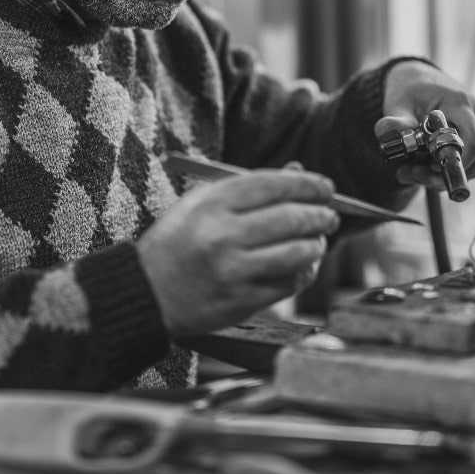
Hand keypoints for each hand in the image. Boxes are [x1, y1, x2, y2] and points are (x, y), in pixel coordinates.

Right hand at [137, 169, 338, 336]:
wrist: (145, 292)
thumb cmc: (177, 242)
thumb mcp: (201, 204)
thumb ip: (249, 188)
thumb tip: (298, 171)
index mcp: (211, 203)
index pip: (274, 185)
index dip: (308, 185)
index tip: (326, 188)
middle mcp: (222, 235)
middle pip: (291, 218)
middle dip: (320, 215)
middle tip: (330, 216)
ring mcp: (232, 270)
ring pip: (296, 253)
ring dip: (316, 245)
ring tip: (318, 241)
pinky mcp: (240, 301)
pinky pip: (287, 284)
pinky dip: (303, 273)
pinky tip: (304, 266)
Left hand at [376, 60, 474, 191]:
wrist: (420, 81)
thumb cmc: (410, 91)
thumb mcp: (398, 104)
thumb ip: (396, 121)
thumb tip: (385, 131)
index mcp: (460, 103)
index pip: (474, 141)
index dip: (456, 162)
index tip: (430, 169)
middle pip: (472, 160)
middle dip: (439, 176)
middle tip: (407, 173)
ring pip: (469, 166)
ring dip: (438, 175)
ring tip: (409, 168)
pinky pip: (467, 163)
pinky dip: (444, 169)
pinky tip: (421, 163)